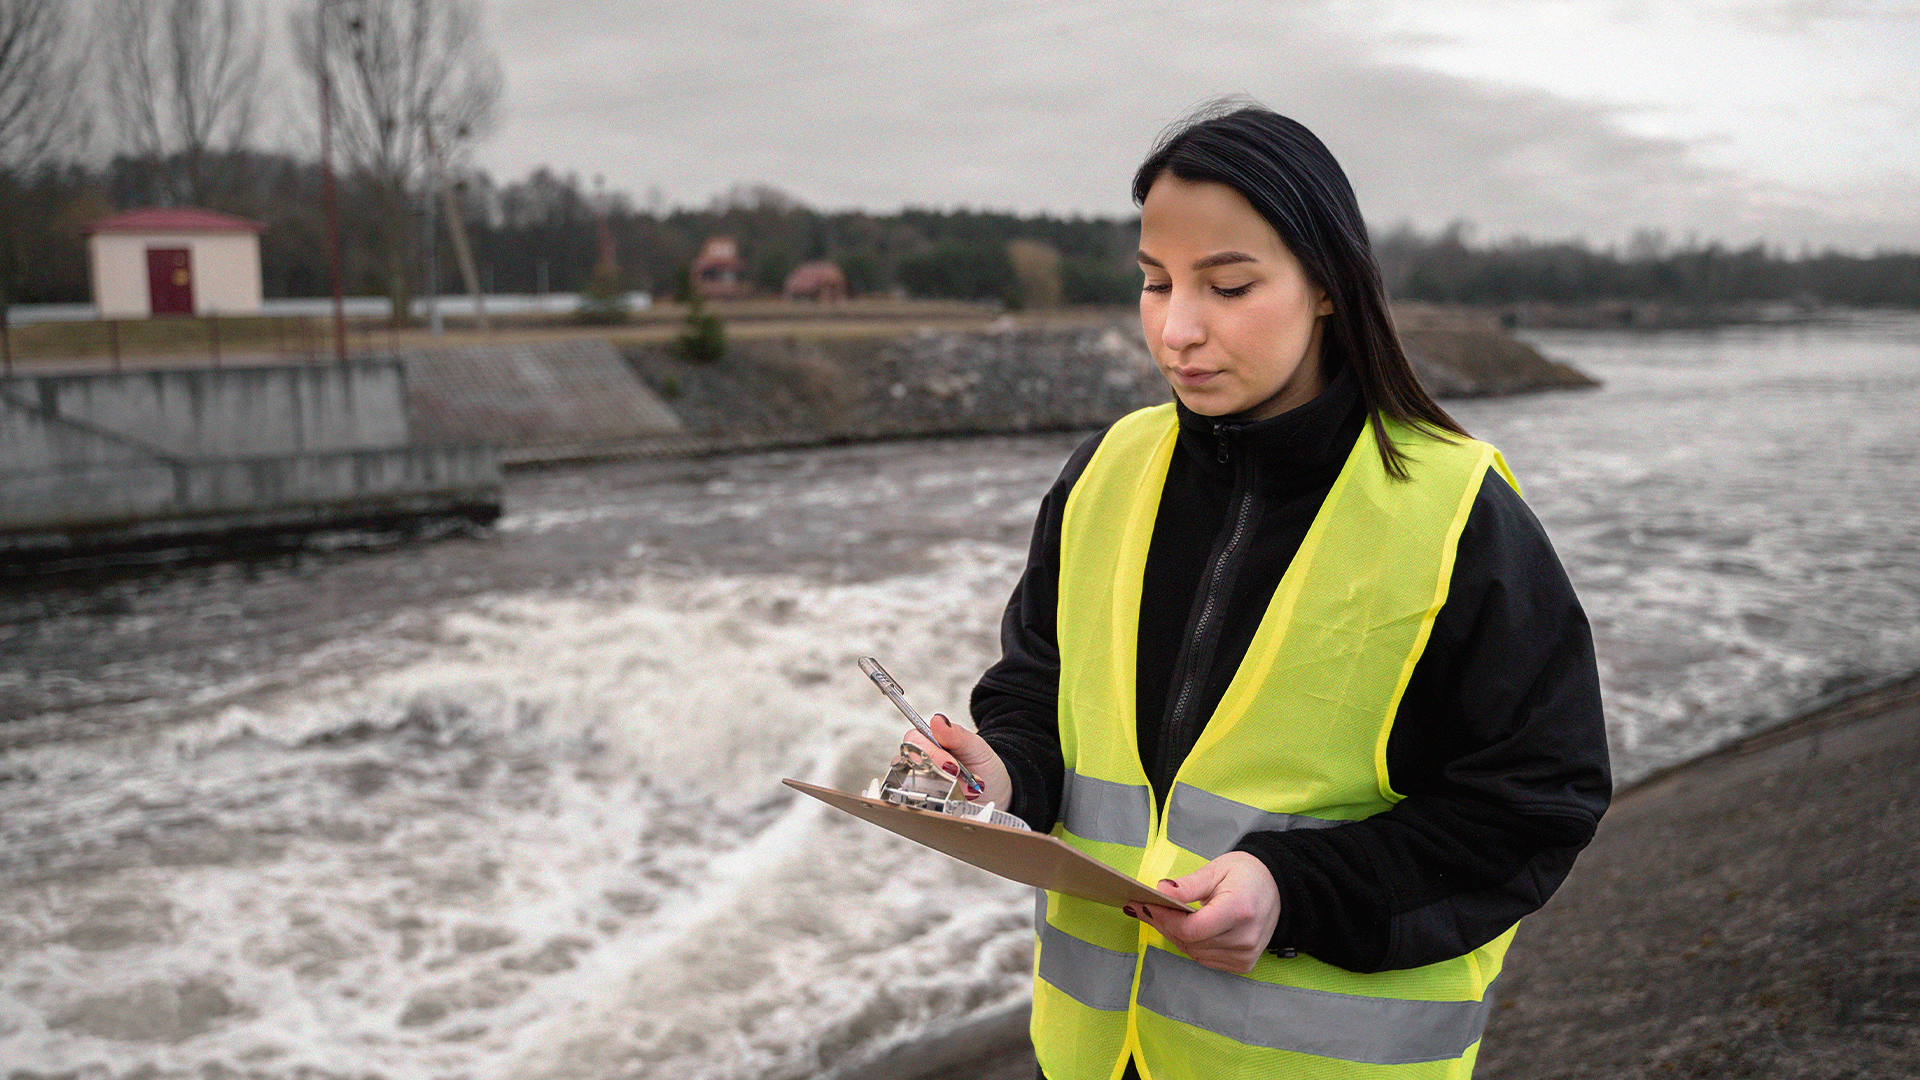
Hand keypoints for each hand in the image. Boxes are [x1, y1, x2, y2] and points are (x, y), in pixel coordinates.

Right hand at [901, 713, 1012, 809]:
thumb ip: (957, 734)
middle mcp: (921, 762)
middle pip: (907, 761)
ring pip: (908, 783)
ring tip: (955, 791)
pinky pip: (915, 803)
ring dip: (930, 788)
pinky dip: (928, 803)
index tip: (949, 763)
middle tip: (954, 776)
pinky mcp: (924, 803)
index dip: (928, 751)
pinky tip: (944, 802)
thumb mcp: (977, 747)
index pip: (913, 739)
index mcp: (931, 742)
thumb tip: (937, 720)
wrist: (997, 794)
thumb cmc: (984, 768)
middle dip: (932, 770)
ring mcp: (921, 784)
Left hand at [1127, 851, 1280, 973]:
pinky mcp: (1244, 964)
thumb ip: (1188, 885)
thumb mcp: (1215, 870)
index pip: (1191, 929)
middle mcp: (1245, 939)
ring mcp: (1245, 955)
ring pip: (1194, 953)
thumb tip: (1160, 892)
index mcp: (1239, 911)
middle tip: (1147, 908)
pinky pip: (1205, 959)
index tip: (1146, 904)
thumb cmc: (1245, 875)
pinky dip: (1191, 945)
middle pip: (1190, 942)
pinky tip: (1185, 929)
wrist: (1276, 887)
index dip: (1164, 919)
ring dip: (1175, 936)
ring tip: (1163, 916)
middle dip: (1164, 925)